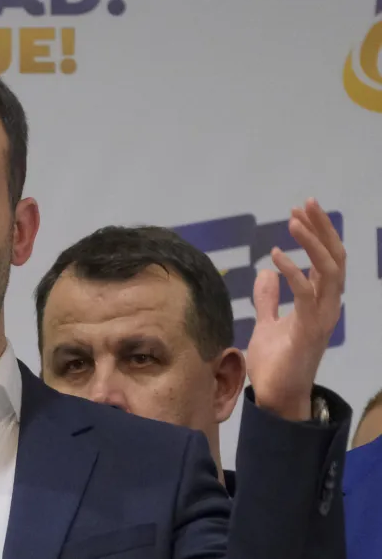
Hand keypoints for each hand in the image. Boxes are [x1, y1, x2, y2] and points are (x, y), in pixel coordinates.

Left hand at [246, 198, 344, 420]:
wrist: (275, 396)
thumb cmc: (275, 363)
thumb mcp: (267, 323)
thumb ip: (269, 299)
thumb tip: (265, 273)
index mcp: (319, 302)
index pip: (326, 259)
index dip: (318, 234)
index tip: (302, 210)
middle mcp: (327, 306)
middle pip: (334, 258)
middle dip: (322, 228)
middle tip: (306, 203)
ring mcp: (322, 317)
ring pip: (329, 270)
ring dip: (312, 243)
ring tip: (294, 221)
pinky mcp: (309, 329)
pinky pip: (306, 294)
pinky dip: (292, 272)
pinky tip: (274, 257)